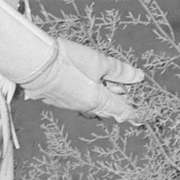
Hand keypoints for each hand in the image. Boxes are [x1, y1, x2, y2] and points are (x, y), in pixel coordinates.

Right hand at [22, 37, 144, 122]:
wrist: (35, 63)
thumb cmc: (69, 61)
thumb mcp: (99, 62)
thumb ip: (119, 71)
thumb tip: (138, 77)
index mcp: (98, 101)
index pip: (122, 110)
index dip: (134, 114)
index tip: (143, 118)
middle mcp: (86, 107)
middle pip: (109, 108)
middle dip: (121, 102)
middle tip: (130, 95)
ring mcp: (72, 104)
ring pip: (95, 104)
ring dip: (106, 97)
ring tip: (113, 86)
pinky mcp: (60, 99)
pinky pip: (82, 100)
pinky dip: (91, 94)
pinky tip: (92, 83)